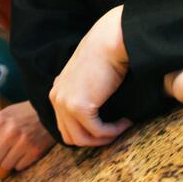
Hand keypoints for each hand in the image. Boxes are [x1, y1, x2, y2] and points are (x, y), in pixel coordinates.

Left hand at [0, 101, 54, 170]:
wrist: (47, 112)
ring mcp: (22, 144)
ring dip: (7, 160)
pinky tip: (23, 151)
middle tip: (3, 146)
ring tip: (13, 148)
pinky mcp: (34, 152)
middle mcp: (9, 134)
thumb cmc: (20, 114)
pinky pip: (18, 167)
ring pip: (5, 165)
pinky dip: (19, 162)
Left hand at [49, 5, 132, 146]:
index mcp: (58, 90)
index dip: (86, 132)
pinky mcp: (78, 106)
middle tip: (115, 133)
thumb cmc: (106, 54)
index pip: (65, 125)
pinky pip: (97, 131)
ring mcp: (65, 103)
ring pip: (82, 139)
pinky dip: (113, 131)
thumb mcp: (89, 76)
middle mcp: (56, 97)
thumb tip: (98, 113)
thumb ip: (85, 93)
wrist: (110, 41)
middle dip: (94, 140)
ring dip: (104, 138)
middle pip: (71, 136)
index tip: (107, 129)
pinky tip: (125, 121)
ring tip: (121, 127)